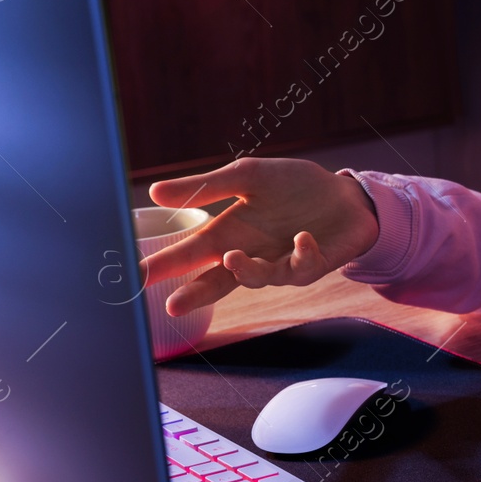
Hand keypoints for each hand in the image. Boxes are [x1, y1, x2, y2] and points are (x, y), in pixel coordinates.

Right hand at [143, 158, 380, 316]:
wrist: (346, 193)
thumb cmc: (294, 186)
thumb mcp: (248, 176)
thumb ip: (206, 187)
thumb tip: (154, 191)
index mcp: (229, 234)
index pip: (187, 254)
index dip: (161, 268)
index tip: (134, 278)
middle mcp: (250, 255)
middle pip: (215, 281)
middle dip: (193, 294)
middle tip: (172, 305)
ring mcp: (280, 264)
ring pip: (257, 278)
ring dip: (244, 270)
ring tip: (231, 257)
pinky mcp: (312, 265)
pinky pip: (302, 266)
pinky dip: (301, 252)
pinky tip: (302, 237)